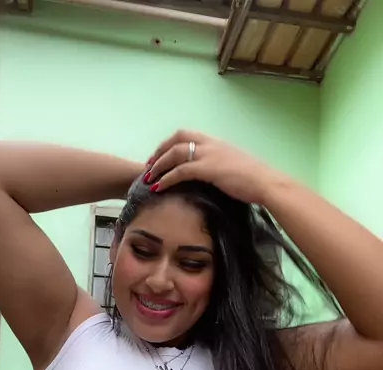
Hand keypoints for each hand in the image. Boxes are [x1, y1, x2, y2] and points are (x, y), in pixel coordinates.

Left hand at [146, 130, 280, 205]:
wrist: (266, 183)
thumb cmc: (255, 180)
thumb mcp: (234, 167)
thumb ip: (220, 166)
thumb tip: (212, 176)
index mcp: (216, 142)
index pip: (186, 135)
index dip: (169, 144)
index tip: (160, 156)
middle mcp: (210, 144)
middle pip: (177, 138)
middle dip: (159, 151)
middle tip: (149, 166)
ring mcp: (209, 154)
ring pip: (175, 153)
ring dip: (158, 165)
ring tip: (148, 178)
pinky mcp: (208, 169)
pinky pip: (180, 171)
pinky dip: (166, 178)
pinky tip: (158, 187)